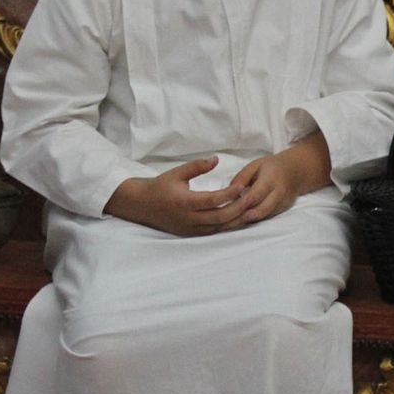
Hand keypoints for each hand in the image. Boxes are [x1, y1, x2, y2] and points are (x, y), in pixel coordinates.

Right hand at [104, 157, 251, 235]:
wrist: (141, 205)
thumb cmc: (160, 186)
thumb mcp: (177, 172)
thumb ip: (197, 166)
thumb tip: (217, 159)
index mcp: (184, 202)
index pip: (212, 200)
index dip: (229, 194)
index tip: (242, 186)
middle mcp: (188, 218)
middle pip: (220, 217)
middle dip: (238, 209)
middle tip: (252, 199)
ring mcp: (190, 229)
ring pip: (219, 228)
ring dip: (236, 220)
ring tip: (250, 209)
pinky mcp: (191, 234)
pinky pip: (213, 232)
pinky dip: (227, 226)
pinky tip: (238, 218)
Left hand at [229, 135, 331, 224]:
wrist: (296, 171)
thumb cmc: (271, 167)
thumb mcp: (255, 165)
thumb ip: (241, 178)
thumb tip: (229, 193)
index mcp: (271, 179)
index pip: (256, 195)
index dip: (241, 203)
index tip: (226, 209)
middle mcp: (279, 194)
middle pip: (260, 210)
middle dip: (241, 218)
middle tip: (223, 224)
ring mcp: (282, 204)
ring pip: (262, 217)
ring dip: (245, 222)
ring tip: (227, 226)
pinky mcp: (282, 211)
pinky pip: (265, 218)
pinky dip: (252, 221)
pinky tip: (237, 223)